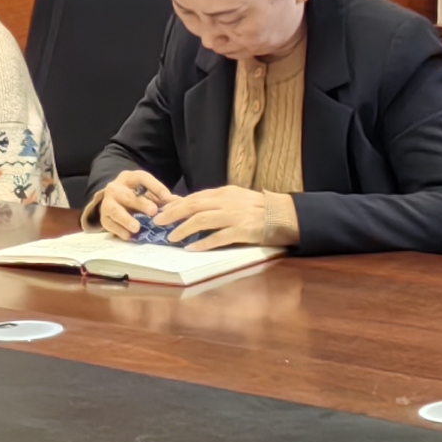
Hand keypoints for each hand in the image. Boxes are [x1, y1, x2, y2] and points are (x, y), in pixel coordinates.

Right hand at [88, 167, 174, 237]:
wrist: (114, 200)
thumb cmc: (135, 195)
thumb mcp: (148, 191)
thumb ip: (162, 198)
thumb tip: (180, 205)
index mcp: (129, 178)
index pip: (142, 178)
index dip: (155, 186)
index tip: (167, 197)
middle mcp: (116, 189)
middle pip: (127, 195)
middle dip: (140, 204)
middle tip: (153, 211)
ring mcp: (107, 203)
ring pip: (114, 210)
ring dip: (126, 219)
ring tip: (137, 228)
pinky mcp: (104, 218)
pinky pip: (109, 224)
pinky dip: (119, 231)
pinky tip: (129, 236)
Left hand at [156, 186, 297, 250]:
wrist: (283, 215)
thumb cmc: (259, 209)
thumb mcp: (236, 198)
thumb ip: (216, 202)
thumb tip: (192, 208)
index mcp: (224, 193)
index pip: (195, 197)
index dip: (175, 204)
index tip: (161, 211)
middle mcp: (227, 202)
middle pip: (193, 206)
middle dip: (173, 214)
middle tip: (158, 222)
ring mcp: (234, 216)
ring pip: (202, 220)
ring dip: (183, 229)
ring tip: (171, 237)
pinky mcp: (242, 231)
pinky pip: (218, 237)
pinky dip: (203, 243)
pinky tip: (192, 249)